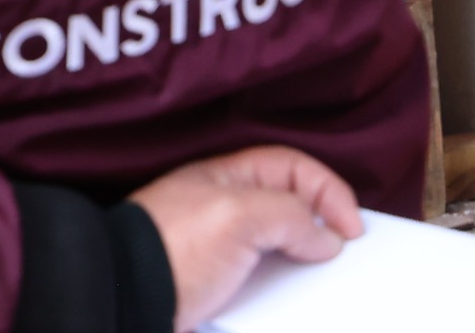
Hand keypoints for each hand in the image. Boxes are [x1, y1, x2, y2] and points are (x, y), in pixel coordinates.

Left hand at [129, 146, 363, 331]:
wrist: (123, 295)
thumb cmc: (171, 247)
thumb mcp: (235, 216)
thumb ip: (286, 214)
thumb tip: (323, 237)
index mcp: (227, 178)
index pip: (292, 168)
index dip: (328, 191)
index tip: (350, 229)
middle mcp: (225, 208)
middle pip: (290, 209)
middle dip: (323, 229)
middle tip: (349, 259)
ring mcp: (221, 249)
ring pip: (280, 250)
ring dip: (307, 265)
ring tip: (330, 286)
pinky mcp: (217, 285)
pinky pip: (264, 283)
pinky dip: (287, 293)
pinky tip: (298, 306)